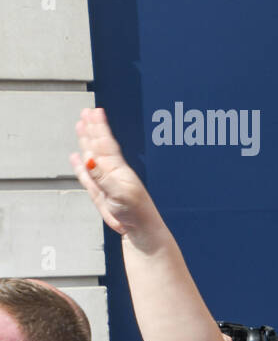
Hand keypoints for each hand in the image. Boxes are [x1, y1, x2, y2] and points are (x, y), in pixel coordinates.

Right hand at [70, 107, 162, 239]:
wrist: (138, 229)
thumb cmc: (136, 212)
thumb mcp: (119, 192)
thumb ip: (102, 176)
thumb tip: (88, 159)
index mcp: (117, 169)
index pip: (106, 143)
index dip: (100, 127)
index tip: (95, 112)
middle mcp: (111, 171)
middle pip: (98, 145)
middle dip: (92, 128)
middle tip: (86, 112)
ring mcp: (104, 180)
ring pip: (91, 156)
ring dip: (86, 141)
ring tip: (81, 126)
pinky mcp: (99, 191)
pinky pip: (86, 174)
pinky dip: (80, 165)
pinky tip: (76, 157)